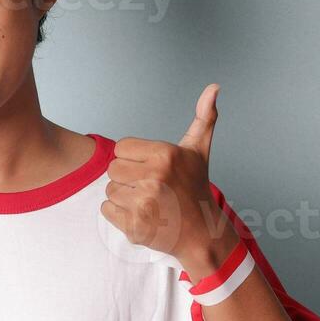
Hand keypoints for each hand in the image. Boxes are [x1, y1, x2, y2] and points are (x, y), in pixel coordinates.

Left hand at [101, 83, 235, 275]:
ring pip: (109, 190)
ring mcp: (143, 204)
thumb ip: (203, 117)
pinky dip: (118, 214)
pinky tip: (141, 215)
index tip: (151, 169)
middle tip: (149, 187)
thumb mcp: (199, 151)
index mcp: (164, 155)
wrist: (201, 233)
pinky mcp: (134, 226)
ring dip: (123, 197)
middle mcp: (154, 178)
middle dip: (127, 178)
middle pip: (112, 169)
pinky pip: (106, 210)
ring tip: (148, 202)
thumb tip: (213, 87)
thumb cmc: (195, 189)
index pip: (121, 148)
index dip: (133, 158)